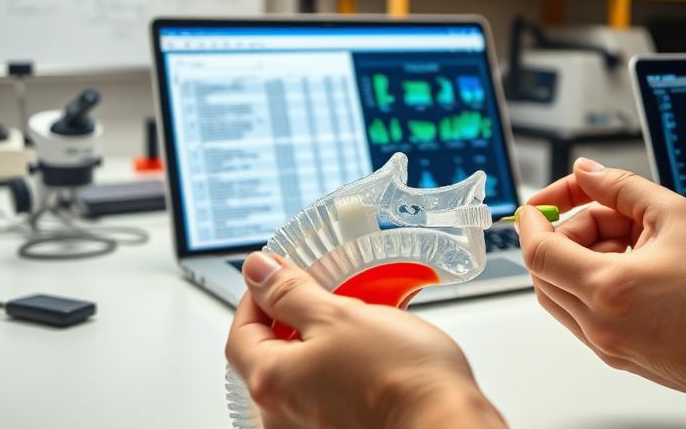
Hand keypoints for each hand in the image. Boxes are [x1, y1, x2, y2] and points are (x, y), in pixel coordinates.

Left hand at [226, 252, 505, 428]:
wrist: (445, 421)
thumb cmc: (399, 376)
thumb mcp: (339, 315)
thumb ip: (289, 293)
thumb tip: (257, 271)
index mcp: (270, 382)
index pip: (240, 332)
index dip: (256, 297)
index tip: (278, 276)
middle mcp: (280, 417)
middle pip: (269, 356)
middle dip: (293, 320)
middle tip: (325, 294)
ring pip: (300, 374)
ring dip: (320, 343)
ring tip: (358, 321)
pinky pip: (325, 393)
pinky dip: (338, 368)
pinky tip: (370, 353)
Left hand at [515, 158, 685, 412]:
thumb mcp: (677, 216)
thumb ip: (621, 187)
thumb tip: (587, 173)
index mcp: (608, 289)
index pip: (537, 251)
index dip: (533, 218)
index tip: (543, 201)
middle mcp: (599, 325)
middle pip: (545, 272)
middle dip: (567, 233)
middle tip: (609, 214)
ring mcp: (607, 346)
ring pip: (562, 294)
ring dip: (581, 260)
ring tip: (633, 242)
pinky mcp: (620, 356)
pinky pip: (584, 314)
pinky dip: (595, 285)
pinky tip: (639, 268)